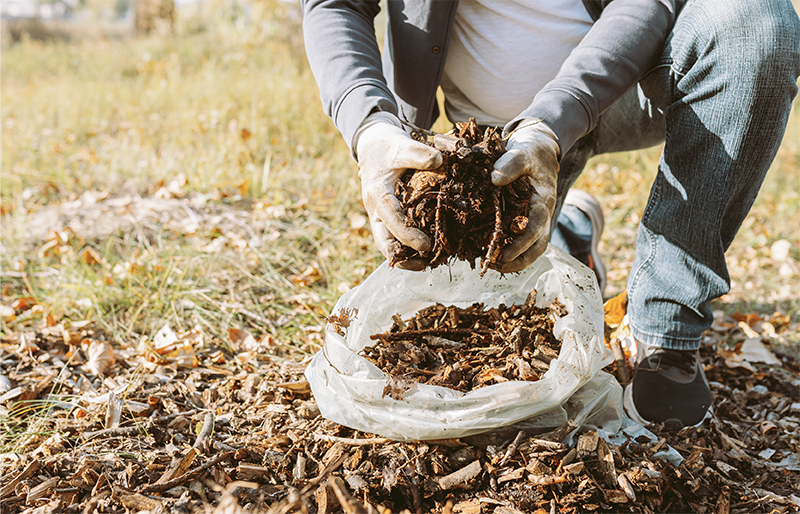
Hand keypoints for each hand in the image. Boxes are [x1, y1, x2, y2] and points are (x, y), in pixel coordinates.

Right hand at [355, 113, 442, 269]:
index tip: (425, 245)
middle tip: (426, 263)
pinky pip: (394, 237)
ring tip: (429, 263)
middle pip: (382, 241)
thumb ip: (419, 153)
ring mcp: (379, 215)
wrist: (372, 146)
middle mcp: (375, 209)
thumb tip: (439, 160)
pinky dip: (407, 248)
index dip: (407, 235)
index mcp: (378, 193)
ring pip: (387, 243)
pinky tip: (427, 253)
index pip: (390, 219)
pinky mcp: (386, 217)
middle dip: (401, 258)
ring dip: (405, 257)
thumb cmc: (388, 147)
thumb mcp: (402, 146)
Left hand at [491, 120, 559, 272]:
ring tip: (492, 265)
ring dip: (514, 261)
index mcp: (543, 201)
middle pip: (537, 247)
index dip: (521, 245)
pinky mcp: (525, 219)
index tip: (503, 256)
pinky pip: (520, 240)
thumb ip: (510, 164)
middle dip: (519, 261)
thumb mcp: (521, 152)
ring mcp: (534, 218)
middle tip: (496, 267)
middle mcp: (541, 214)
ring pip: (531, 248)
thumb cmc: (530, 150)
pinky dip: (508, 249)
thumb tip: (495, 180)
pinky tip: (490, 253)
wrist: (537, 147)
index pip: (536, 229)